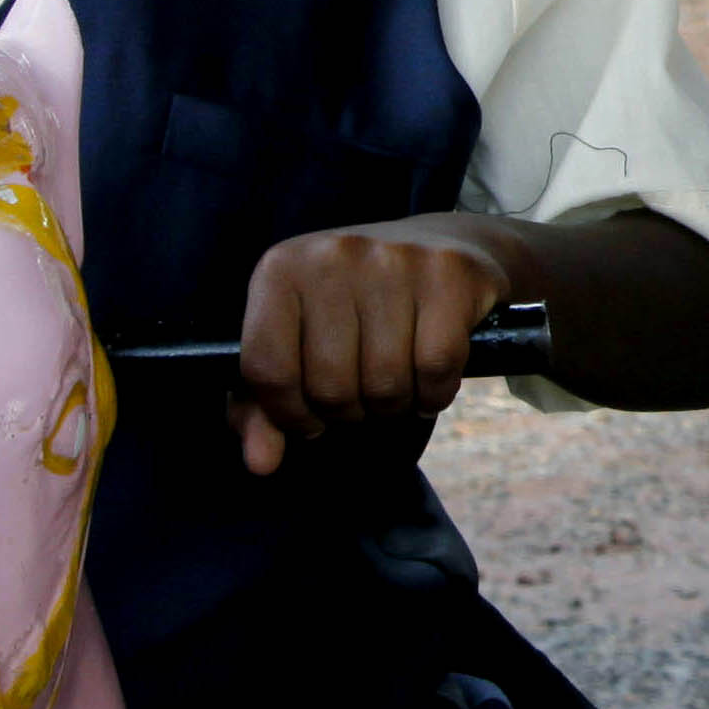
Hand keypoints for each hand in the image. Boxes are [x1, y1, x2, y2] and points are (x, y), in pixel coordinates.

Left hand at [235, 215, 525, 478]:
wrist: (441, 244)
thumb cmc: (356, 308)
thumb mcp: (298, 343)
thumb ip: (263, 408)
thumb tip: (261, 463)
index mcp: (281, 269)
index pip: (267, 369)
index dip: (288, 415)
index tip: (310, 419)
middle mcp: (333, 256)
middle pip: (330, 385)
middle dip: (349, 412)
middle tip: (362, 399)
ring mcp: (393, 260)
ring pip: (385, 383)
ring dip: (393, 407)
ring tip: (396, 388)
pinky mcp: (448, 274)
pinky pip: (436, 369)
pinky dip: (434, 394)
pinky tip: (430, 383)